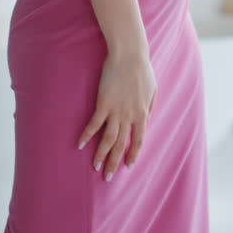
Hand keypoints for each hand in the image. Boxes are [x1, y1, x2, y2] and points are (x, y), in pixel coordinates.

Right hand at [77, 50, 156, 181]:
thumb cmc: (142, 69)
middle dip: (114, 162)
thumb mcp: (153, 88)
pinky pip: (94, 123)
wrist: (130, 54)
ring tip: (94, 167)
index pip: (138, 140)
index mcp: (143, 113)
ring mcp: (117, 110)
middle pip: (122, 145)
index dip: (133, 153)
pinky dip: (87, 135)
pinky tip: (80, 145)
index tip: (128, 166)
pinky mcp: (104, 103)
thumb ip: (151, 104)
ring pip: (108, 139)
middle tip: (107, 177)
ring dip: (100, 155)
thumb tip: (149, 114)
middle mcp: (130, 116)